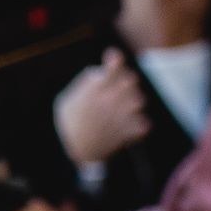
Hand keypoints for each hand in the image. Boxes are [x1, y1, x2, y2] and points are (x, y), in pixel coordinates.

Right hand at [53, 51, 150, 169]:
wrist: (70, 152)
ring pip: (139, 100)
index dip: (115, 59)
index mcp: (95, 89)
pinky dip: (137, 126)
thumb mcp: (67, 100)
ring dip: (132, 103)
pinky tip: (126, 128)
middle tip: (116, 90)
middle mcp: (111, 99)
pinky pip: (144, 124)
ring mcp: (122, 115)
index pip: (114, 66)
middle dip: (125, 82)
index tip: (113, 58)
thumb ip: (86, 84)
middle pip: (131, 80)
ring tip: (120, 110)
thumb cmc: (66, 124)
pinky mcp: (128, 132)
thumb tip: (100, 75)